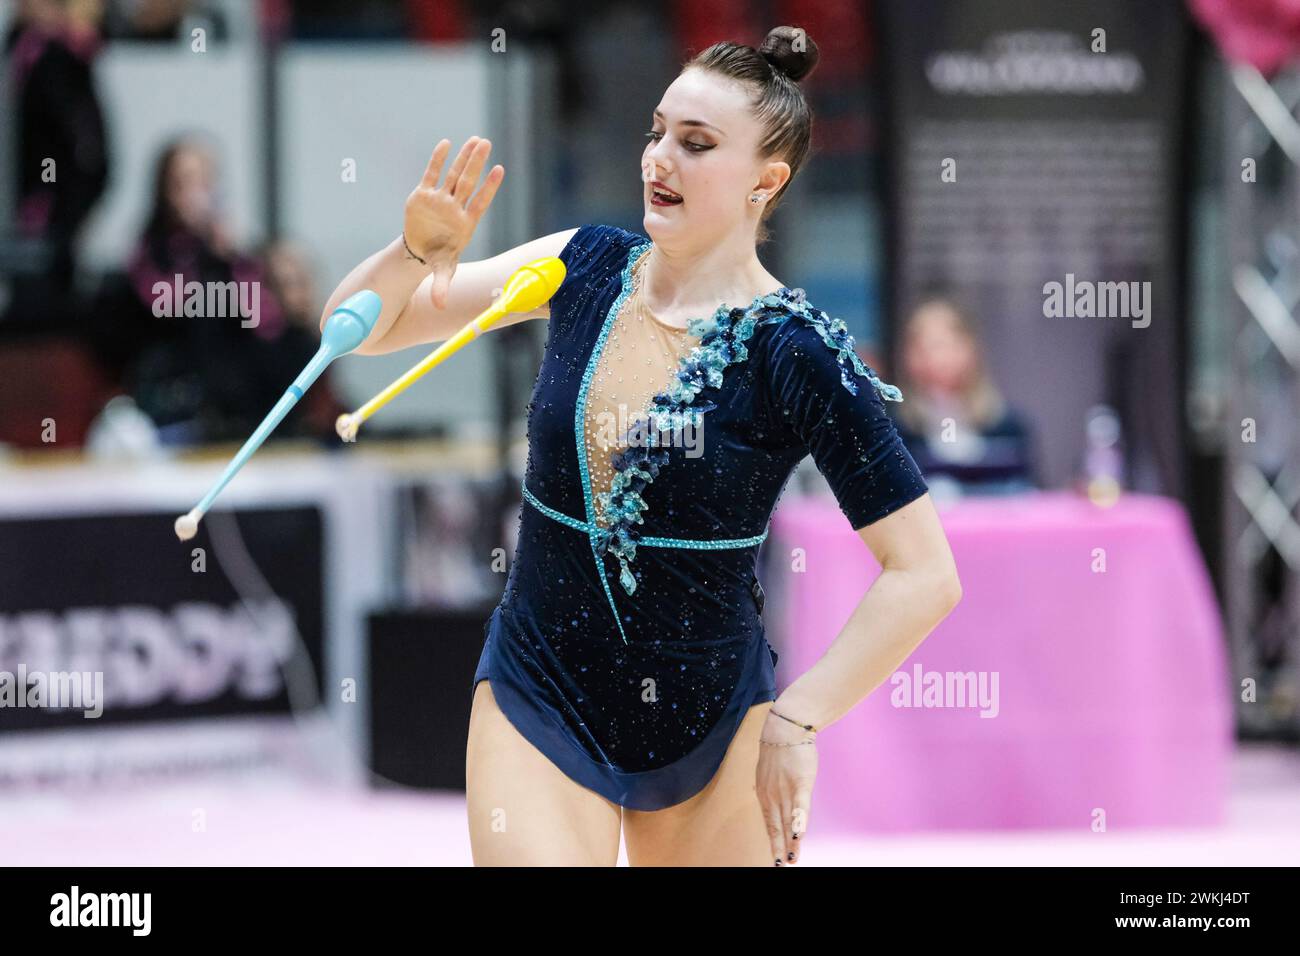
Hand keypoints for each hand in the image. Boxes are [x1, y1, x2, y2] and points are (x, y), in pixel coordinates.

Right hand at [403, 136, 503, 307]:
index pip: (480, 201)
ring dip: (464, 157)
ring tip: (476, 140)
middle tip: (486, 143)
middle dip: (476, 163)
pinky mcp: (423, 194)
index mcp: (465, 223)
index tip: (499, 169)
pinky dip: (437, 160)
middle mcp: (455, 208)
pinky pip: (431, 174)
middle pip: (468, 182)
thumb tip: (441, 306)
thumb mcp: (442, 272)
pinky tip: (446, 144)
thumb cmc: (438, 258)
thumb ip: (442, 285)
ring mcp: (440, 199)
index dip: (489, 186)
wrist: (420, 251)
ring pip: (454, 175)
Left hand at [757, 706, 816, 865]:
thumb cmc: (781, 748)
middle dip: (779, 848)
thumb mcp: (772, 771)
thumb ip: (773, 788)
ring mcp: (785, 789)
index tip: (775, 859)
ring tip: (792, 859)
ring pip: (788, 821)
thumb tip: (774, 798)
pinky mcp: (801, 782)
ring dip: (790, 842)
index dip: (772, 841)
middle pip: (776, 826)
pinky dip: (799, 821)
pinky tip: (799, 835)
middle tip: (781, 866)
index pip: (769, 823)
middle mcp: (772, 795)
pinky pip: (800, 806)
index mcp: (765, 793)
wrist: (786, 727)